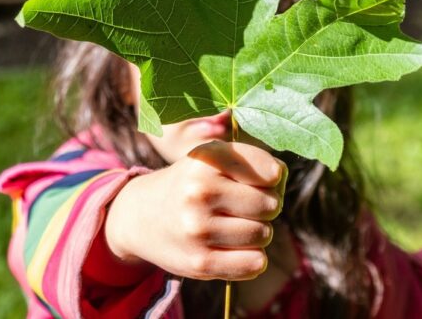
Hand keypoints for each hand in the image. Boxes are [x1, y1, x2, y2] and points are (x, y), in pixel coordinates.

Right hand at [104, 140, 286, 280]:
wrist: (141, 216)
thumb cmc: (193, 183)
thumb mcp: (214, 157)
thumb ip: (254, 162)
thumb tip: (280, 178)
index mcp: (207, 159)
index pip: (271, 172)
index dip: (272, 178)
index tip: (258, 181)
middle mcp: (200, 191)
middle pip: (271, 205)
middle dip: (266, 206)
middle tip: (244, 206)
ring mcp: (198, 228)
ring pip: (264, 234)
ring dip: (258, 232)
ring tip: (234, 225)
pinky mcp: (200, 262)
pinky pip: (254, 263)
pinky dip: (253, 258)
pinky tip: (235, 248)